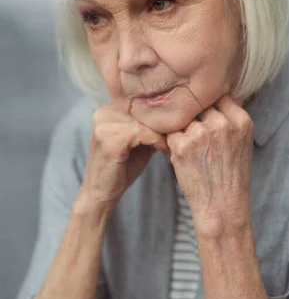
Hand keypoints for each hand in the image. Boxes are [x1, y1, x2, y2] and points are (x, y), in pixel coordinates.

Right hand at [79, 98, 167, 213]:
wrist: (101, 194)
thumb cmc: (122, 169)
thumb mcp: (139, 142)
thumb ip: (150, 126)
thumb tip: (178, 115)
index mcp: (108, 110)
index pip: (142, 104)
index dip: (159, 118)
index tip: (175, 130)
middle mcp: (103, 113)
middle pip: (144, 112)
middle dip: (162, 126)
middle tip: (175, 140)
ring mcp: (104, 125)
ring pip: (146, 122)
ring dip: (161, 135)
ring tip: (168, 147)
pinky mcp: (109, 139)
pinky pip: (142, 133)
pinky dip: (156, 142)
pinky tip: (161, 151)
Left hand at [166, 95, 253, 238]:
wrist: (221, 205)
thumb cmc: (231, 174)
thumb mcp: (242, 141)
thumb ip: (230, 117)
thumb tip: (210, 95)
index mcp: (241, 120)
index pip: (218, 95)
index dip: (208, 105)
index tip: (205, 116)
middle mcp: (222, 123)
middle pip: (198, 105)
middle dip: (194, 117)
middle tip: (197, 136)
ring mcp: (201, 133)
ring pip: (183, 118)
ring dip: (183, 129)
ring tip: (193, 150)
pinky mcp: (181, 145)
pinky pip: (170, 132)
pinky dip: (173, 143)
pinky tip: (184, 157)